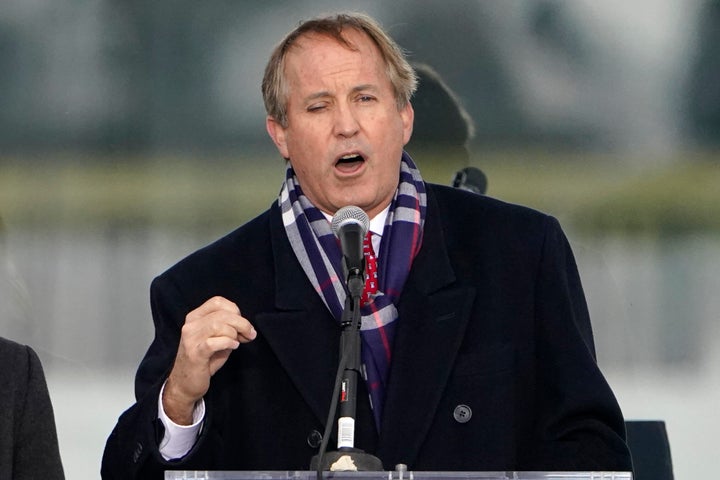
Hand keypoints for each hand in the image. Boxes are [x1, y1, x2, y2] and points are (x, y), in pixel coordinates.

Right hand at [162, 296, 255, 424]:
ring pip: (218, 325)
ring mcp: (190, 339)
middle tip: (249, 334)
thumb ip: (229, 328)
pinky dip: (228, 342)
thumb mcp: (217, 338)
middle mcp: (190, 325)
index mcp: (195, 317)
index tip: (243, 324)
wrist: (185, 384)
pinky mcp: (194, 354)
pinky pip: (214, 342)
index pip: (217, 301)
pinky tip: (233, 347)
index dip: (234, 310)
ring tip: (238, 342)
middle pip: (222, 314)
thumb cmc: (204, 360)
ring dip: (235, 333)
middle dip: (241, 323)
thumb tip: (247, 327)